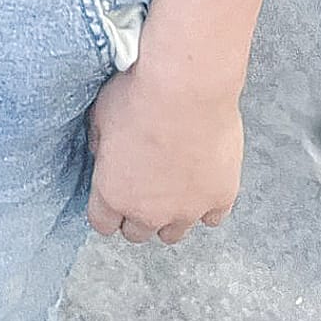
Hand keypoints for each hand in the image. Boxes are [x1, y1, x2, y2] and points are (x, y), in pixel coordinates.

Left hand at [86, 62, 243, 244]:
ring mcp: (188, 210)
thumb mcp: (100, 117)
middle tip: (141, 188)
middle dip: (135, 214)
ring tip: (171, 187)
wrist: (187, 88)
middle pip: (137, 233)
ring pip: (174, 233)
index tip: (111, 199)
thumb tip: (106, 156)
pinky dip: (205, 204)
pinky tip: (201, 182)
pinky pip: (211, 217)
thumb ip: (101, 147)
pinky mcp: (220, 198)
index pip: (102, 224)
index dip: (105, 210)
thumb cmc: (141, 96)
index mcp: (113, 193)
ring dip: (170, 215)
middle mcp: (149, 212)